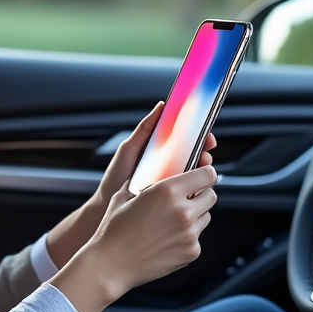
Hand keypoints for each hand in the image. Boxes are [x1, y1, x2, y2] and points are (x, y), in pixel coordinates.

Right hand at [46, 103, 216, 267]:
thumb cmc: (114, 229)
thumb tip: (157, 172)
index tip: (201, 175)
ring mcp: (189, 234)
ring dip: (195, 215)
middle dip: (200, 195)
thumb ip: (149, 182)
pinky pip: (197, 238)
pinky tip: (167, 239)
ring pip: (205, 217)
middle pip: (211, 196)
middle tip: (185, 198)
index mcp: (168, 191)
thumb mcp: (126, 195)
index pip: (207, 175)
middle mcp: (183, 211)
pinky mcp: (191, 252)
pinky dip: (187, 236)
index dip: (205, 173)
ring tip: (172, 221)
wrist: (111, 264)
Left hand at [97, 103, 216, 201]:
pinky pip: (189, 189)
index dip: (198, 133)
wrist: (107, 206)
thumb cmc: (116, 177)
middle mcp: (169, 165)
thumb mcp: (129, 148)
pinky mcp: (172, 197)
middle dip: (205, 149)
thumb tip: (162, 106)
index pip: (184, 138)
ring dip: (203, 167)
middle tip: (205, 149)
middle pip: (195, 154)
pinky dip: (196, 185)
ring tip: (200, 164)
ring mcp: (172, 181)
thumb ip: (144, 129)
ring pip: (195, 172)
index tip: (205, 131)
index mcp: (160, 151)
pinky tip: (196, 182)